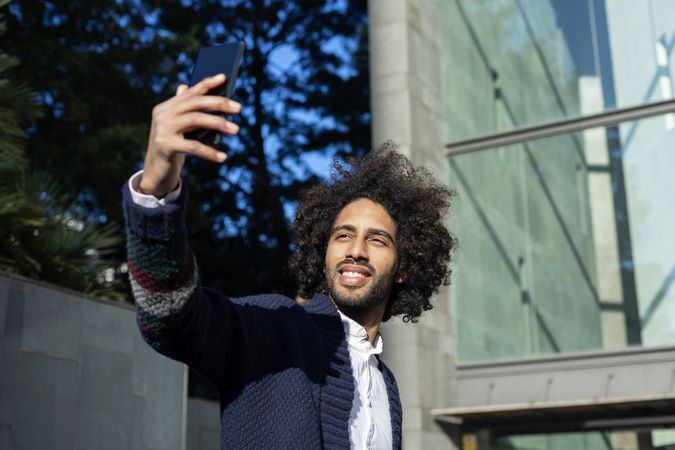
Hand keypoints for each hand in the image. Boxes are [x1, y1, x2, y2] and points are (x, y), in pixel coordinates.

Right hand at [139, 73, 240, 196]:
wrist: (156, 173)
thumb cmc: (173, 148)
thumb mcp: (179, 128)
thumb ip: (184, 110)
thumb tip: (186, 86)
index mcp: (166, 107)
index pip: (190, 93)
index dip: (207, 84)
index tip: (224, 77)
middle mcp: (163, 114)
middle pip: (195, 103)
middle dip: (219, 103)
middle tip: (239, 108)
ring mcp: (163, 129)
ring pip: (196, 120)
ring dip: (219, 123)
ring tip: (236, 130)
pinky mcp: (165, 146)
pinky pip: (193, 146)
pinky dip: (210, 152)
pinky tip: (223, 157)